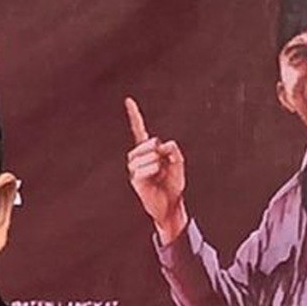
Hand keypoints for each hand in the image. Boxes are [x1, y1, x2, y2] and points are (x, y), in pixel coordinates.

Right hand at [125, 97, 187, 242]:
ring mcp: (135, 168)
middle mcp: (138, 157)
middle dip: (158, 149)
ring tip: (160, 172)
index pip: (139, 130)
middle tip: (164, 162)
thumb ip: (174, 151)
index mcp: (148, 151)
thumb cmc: (174, 185)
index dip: (134, 116)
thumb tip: (162, 145)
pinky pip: (145, 167)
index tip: (128, 100)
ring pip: (146, 153)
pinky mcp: (135, 179)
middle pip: (148, 142)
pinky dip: (154, 169)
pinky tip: (156, 176)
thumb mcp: (179, 163)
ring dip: (157, 161)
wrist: (170, 205)